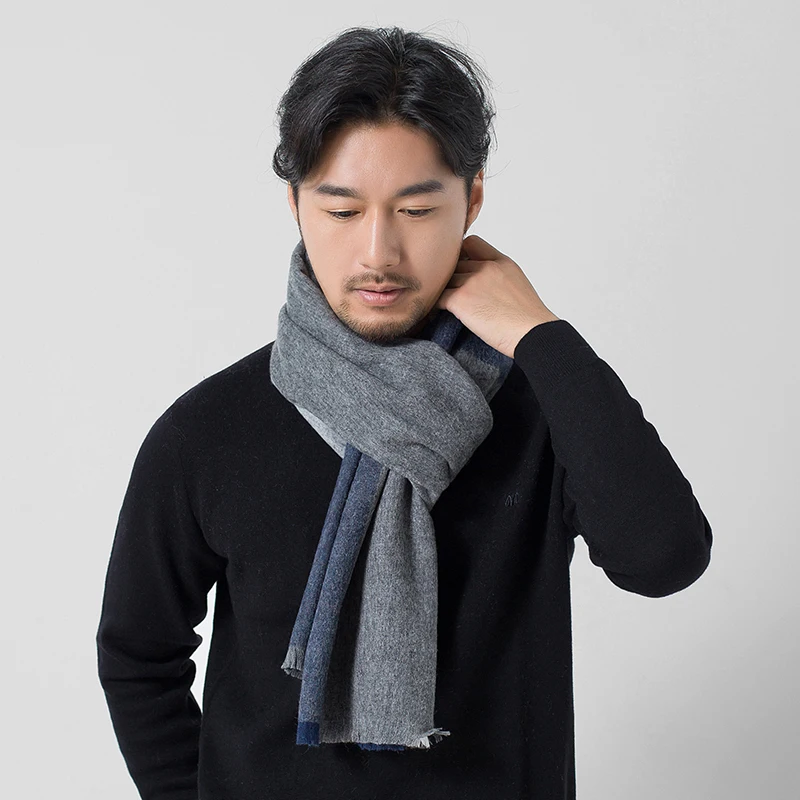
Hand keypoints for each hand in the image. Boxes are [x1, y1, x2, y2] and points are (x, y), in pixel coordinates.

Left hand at [434, 235, 560, 358]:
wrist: (532, 333)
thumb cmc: (528, 319)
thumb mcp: (517, 285)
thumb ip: (498, 277)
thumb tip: (483, 287)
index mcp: (502, 262)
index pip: (472, 243)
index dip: (462, 254)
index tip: (461, 268)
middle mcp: (486, 267)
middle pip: (454, 263)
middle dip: (450, 276)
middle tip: (446, 290)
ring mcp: (472, 282)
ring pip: (444, 279)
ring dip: (441, 290)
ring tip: (439, 302)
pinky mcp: (460, 299)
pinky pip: (438, 297)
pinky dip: (434, 305)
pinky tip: (436, 313)